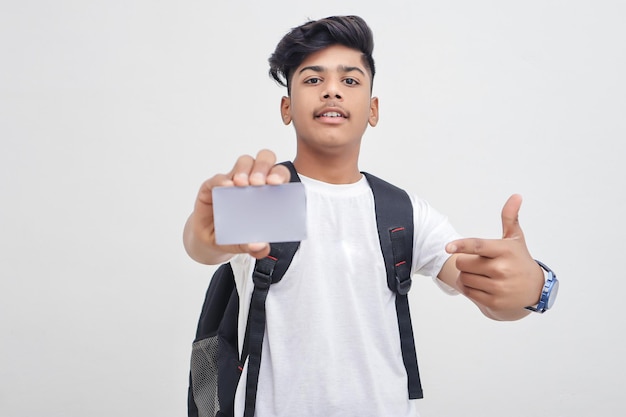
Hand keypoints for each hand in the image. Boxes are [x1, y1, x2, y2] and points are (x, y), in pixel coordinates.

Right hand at [183, 149, 290, 263]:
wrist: (210, 241)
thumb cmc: (235, 235)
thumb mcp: (246, 244)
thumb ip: (256, 248)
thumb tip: (261, 247)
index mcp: (268, 192)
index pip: (278, 175)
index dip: (279, 175)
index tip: (276, 184)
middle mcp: (253, 182)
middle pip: (264, 160)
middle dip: (263, 167)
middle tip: (258, 183)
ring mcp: (233, 181)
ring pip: (244, 162)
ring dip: (245, 170)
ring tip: (242, 185)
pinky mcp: (213, 186)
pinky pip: (219, 177)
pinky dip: (222, 180)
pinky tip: (226, 187)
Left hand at [445, 194, 544, 319]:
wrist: (534, 290)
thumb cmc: (519, 260)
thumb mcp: (515, 239)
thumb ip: (510, 218)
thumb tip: (516, 196)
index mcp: (504, 250)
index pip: (478, 245)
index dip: (461, 245)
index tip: (447, 247)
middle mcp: (502, 269)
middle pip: (464, 263)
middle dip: (464, 261)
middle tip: (477, 262)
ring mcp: (498, 287)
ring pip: (464, 278)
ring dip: (466, 275)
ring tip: (481, 274)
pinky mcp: (494, 302)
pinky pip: (468, 292)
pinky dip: (469, 288)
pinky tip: (481, 285)